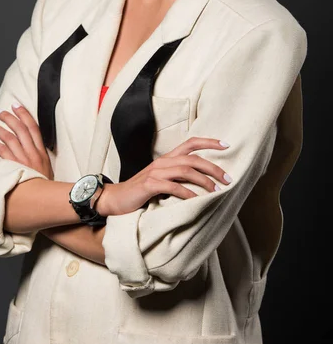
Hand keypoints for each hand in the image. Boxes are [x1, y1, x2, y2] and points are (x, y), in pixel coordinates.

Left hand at [0, 103, 53, 179]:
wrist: (45, 200)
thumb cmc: (44, 185)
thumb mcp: (46, 167)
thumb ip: (38, 155)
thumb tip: (29, 145)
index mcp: (42, 151)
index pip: (33, 127)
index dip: (24, 114)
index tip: (17, 106)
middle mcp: (33, 153)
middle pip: (20, 129)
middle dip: (10, 118)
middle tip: (0, 112)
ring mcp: (24, 160)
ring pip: (10, 138)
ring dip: (0, 130)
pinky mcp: (15, 168)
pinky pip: (3, 153)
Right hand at [96, 137, 232, 216]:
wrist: (115, 199)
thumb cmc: (141, 192)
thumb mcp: (161, 181)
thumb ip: (177, 177)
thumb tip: (202, 181)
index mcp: (167, 158)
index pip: (190, 143)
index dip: (209, 142)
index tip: (226, 145)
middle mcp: (162, 162)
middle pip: (192, 158)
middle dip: (213, 167)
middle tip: (228, 179)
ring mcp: (155, 172)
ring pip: (185, 170)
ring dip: (203, 180)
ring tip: (216, 190)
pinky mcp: (149, 185)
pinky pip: (172, 186)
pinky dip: (187, 193)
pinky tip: (195, 200)